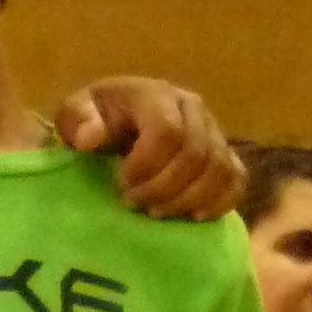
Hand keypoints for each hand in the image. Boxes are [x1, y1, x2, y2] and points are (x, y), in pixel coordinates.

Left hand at [54, 77, 243, 221]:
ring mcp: (214, 131)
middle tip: (134, 204)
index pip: (167, 131)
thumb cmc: (94, 123)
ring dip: (187, 200)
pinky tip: (192, 217)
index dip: (146, 165)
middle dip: (162, 188)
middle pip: (194, 154)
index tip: (121, 184)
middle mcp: (192, 108)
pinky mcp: (225, 155)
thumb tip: (90, 138)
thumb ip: (77, 121)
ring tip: (157, 212)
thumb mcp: (75, 116)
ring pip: (219, 169)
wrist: (119, 124)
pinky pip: (237, 179)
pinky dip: (219, 203)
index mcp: (156, 94)